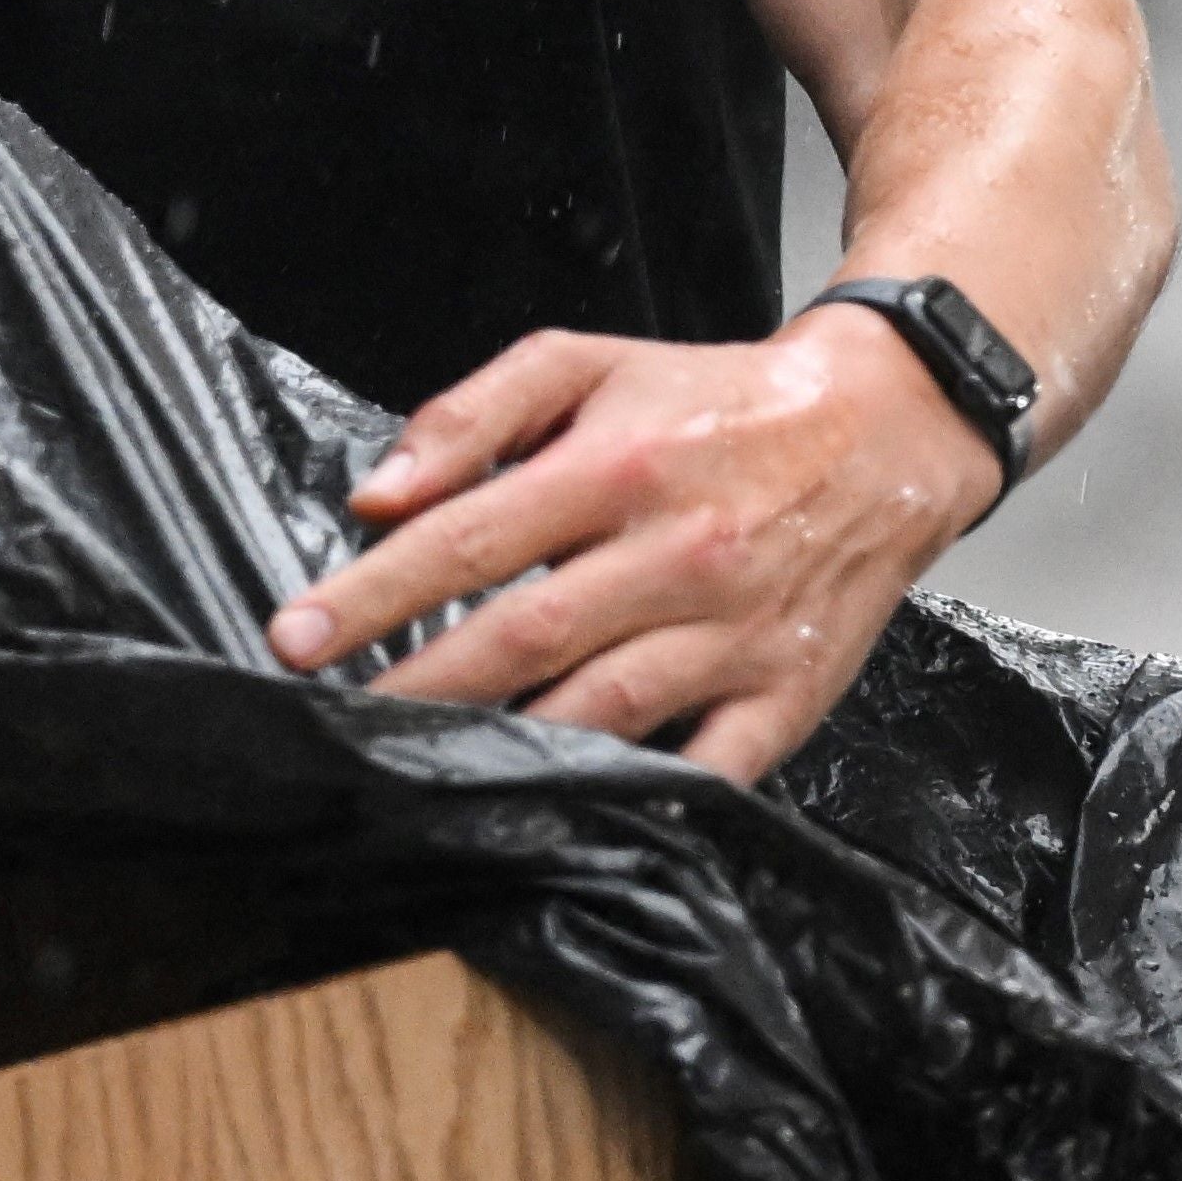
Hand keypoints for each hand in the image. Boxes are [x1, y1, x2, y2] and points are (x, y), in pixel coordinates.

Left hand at [266, 305, 1006, 781]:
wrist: (886, 430)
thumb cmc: (717, 404)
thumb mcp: (590, 366)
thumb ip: (474, 416)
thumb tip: (379, 493)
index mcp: (616, 468)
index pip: (468, 539)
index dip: (372, 594)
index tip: (295, 637)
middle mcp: (675, 554)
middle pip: (522, 637)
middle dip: (414, 685)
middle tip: (332, 721)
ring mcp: (735, 633)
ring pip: (603, 710)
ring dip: (503, 746)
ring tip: (420, 767)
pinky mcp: (786, 694)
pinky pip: (707, 767)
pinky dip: (641, 795)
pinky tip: (564, 814)